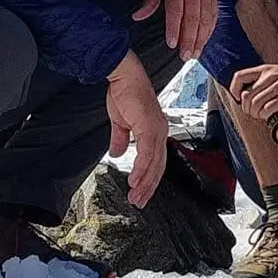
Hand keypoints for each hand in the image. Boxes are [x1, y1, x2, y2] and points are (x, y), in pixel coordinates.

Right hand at [104, 51, 169, 206]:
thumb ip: (120, 140)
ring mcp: (157, 130)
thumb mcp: (120, 122)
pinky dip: (141, 169)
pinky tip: (134, 181)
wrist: (123, 76)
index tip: (140, 193)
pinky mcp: (149, 127)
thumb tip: (118, 155)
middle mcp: (159, 132)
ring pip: (154, 163)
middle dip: (148, 187)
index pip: (155, 161)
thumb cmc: (124, 93)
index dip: (148, 179)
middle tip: (138, 202)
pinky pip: (147, 154)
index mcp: (154, 131)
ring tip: (135, 196)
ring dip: (144, 182)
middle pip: (158, 166)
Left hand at [134, 0, 216, 61]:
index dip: (174, 29)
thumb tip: (138, 17)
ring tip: (196, 53)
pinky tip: (206, 39)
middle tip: (186, 56)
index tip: (172, 44)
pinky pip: (214, 12)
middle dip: (190, 40)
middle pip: (193, 18)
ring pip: (206, 18)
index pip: (176, 11)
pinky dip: (211, 27)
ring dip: (202, 38)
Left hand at [230, 59, 277, 119]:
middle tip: (253, 113)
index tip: (239, 100)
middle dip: (247, 108)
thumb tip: (248, 95)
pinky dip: (265, 115)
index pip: (239, 77)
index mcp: (266, 69)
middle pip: (246, 96)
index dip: (234, 90)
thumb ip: (264, 81)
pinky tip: (269, 116)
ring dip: (255, 114)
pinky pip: (268, 108)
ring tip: (261, 116)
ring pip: (255, 103)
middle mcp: (270, 75)